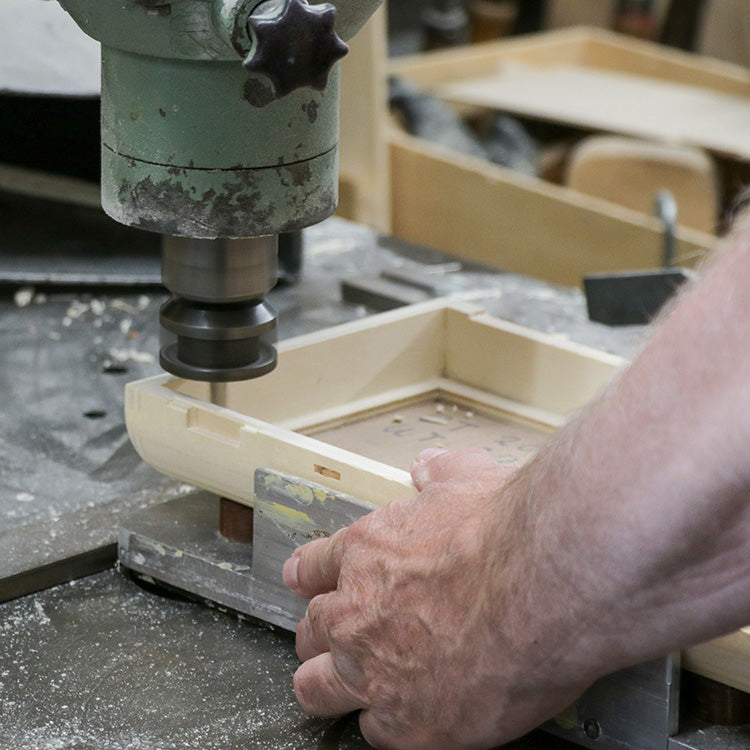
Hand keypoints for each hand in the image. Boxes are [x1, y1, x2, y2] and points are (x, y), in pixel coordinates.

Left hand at [283, 448, 590, 749]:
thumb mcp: (467, 477)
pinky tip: (402, 718)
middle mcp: (356, 613)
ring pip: (320, 689)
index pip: (312, 567)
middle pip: (310, 631)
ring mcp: (376, 672)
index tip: (302, 581)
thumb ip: (439, 473)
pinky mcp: (410, 724)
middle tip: (328, 638)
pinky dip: (386, 725)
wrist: (543, 584)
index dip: (306, 575)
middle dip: (317, 633)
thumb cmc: (508, 529)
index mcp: (366, 552)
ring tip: (335, 688)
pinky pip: (375, 733)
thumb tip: (428, 466)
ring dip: (327, 685)